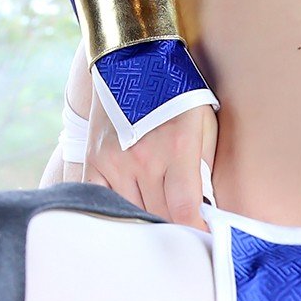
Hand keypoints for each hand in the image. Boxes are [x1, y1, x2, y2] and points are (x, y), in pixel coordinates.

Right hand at [84, 93, 218, 229]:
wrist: (132, 58)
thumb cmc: (178, 93)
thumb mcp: (205, 124)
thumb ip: (205, 168)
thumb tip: (207, 209)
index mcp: (177, 149)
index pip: (184, 211)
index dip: (195, 233)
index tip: (204, 242)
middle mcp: (143, 158)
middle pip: (160, 217)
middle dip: (176, 229)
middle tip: (187, 234)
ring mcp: (114, 161)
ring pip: (132, 213)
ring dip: (149, 222)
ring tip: (161, 225)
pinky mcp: (94, 161)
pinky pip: (102, 202)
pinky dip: (117, 213)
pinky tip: (129, 217)